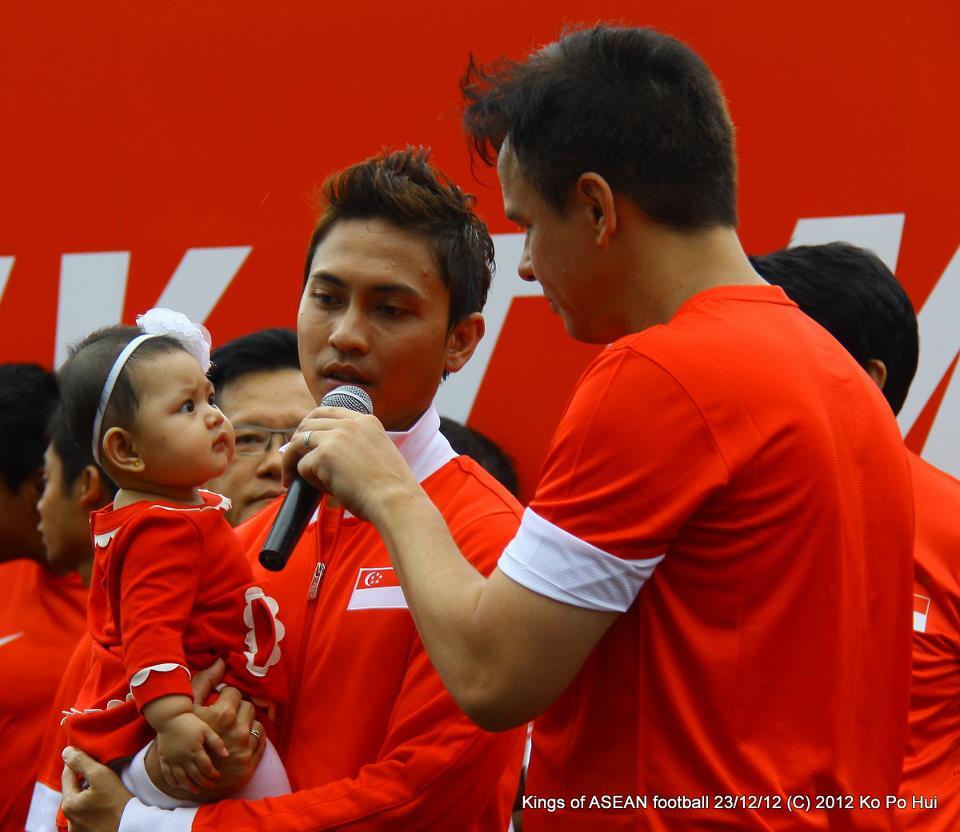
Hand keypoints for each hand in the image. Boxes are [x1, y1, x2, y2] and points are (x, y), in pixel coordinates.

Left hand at [61, 746, 131, 831]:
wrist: (130, 827)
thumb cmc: (117, 802)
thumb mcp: (101, 775)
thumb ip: (82, 761)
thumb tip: (66, 752)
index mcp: (68, 803)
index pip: (67, 775)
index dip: (76, 761)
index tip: (87, 753)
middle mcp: (69, 819)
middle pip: (73, 790)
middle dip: (83, 779)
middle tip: (99, 770)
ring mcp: (78, 829)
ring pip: (80, 804)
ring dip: (87, 795)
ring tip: (103, 788)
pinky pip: (86, 816)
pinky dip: (92, 808)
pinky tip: (104, 804)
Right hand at [146, 685, 263, 800]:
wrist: (185, 775)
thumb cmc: (187, 738)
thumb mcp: (190, 710)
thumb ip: (205, 682)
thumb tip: (221, 660)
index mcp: (224, 715)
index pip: (236, 693)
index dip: (227, 697)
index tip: (221, 703)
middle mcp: (238, 731)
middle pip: (248, 707)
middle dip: (239, 709)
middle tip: (227, 717)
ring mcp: (246, 749)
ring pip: (257, 724)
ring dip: (247, 724)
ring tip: (233, 731)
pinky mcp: (250, 763)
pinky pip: (260, 741)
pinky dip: (252, 739)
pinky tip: (240, 742)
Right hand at [155, 712, 227, 791]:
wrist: (170, 718)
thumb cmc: (190, 722)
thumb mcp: (206, 730)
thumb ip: (216, 742)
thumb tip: (226, 755)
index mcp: (196, 751)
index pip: (206, 768)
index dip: (213, 774)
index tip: (217, 776)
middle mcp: (184, 759)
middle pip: (195, 776)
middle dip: (204, 783)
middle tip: (211, 786)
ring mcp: (173, 761)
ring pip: (181, 779)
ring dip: (190, 786)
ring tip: (197, 790)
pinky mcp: (164, 760)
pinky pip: (168, 776)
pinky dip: (174, 782)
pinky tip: (180, 785)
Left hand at [282, 407, 420, 521]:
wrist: (396, 501)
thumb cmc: (391, 488)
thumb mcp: (378, 453)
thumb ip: (356, 445)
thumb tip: (326, 454)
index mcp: (366, 421)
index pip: (329, 411)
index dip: (312, 424)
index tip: (305, 438)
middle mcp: (350, 424)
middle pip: (308, 422)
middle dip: (296, 441)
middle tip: (292, 460)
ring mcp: (336, 437)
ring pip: (299, 442)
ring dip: (291, 461)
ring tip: (290, 478)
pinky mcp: (324, 455)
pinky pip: (302, 466)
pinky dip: (308, 481)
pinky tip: (322, 491)